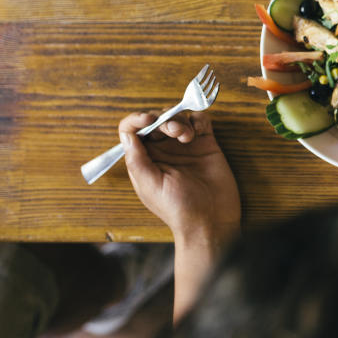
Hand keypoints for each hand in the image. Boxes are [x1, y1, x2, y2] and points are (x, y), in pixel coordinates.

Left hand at [119, 112, 240, 245]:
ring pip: (177, 117)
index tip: (149, 120)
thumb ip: (137, 160)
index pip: (131, 131)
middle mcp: (162, 150)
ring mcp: (184, 146)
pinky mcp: (205, 143)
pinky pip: (199, 121)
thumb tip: (127, 135)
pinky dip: (198, 119)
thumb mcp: (151, 186)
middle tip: (173, 130)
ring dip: (180, 119)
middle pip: (156, 119)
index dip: (137, 120)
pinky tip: (197, 133)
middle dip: (162, 118)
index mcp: (144, 160)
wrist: (211, 220)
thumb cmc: (178, 209)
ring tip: (187, 136)